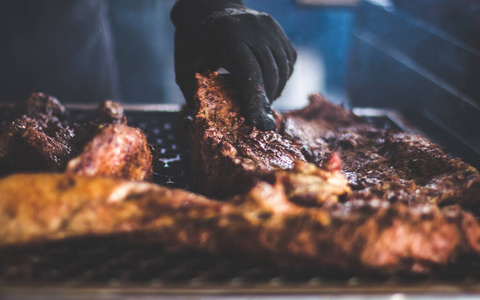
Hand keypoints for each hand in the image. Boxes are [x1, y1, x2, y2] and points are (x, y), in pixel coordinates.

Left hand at [171, 0, 296, 130]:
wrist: (209, 8)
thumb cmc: (195, 41)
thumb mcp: (186, 63)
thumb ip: (193, 90)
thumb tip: (204, 119)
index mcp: (230, 35)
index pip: (250, 73)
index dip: (255, 99)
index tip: (256, 122)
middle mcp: (255, 29)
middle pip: (270, 74)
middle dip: (265, 100)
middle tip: (258, 117)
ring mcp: (271, 28)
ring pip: (283, 69)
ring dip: (275, 91)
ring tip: (262, 102)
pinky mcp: (279, 31)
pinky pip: (288, 61)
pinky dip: (282, 78)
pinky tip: (268, 86)